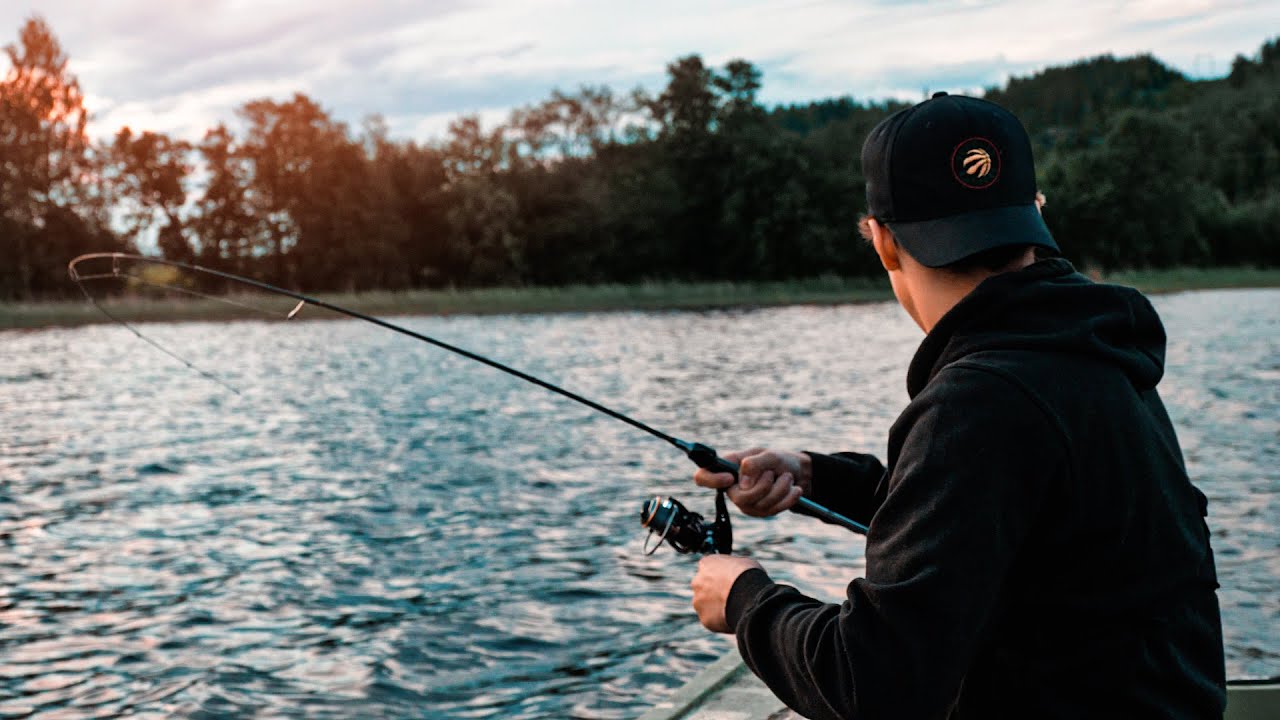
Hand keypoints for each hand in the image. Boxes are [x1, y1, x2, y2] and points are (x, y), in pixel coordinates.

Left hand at [691, 554, 762, 632]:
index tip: (729, 580)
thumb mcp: (743, 562)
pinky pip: (712, 620)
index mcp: (706, 564)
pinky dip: (721, 620)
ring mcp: (699, 601)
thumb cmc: (749, 575)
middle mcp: (697, 582)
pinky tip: (734, 618)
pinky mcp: (705, 619)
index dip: (720, 575)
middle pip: (704, 587)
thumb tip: (734, 570)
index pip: (708, 568)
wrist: (749, 595)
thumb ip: (732, 566)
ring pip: (706, 605)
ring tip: (735, 608)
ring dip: (716, 607)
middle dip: (714, 592)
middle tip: (731, 596)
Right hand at [693, 447, 811, 516]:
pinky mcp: (760, 512)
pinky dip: (788, 498)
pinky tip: (795, 490)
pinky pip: (772, 511)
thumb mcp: (769, 454)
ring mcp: (745, 503)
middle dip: (764, 486)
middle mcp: (732, 488)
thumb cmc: (777, 460)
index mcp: (727, 468)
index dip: (711, 480)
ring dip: (780, 489)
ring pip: (760, 504)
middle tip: (774, 473)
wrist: (797, 472)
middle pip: (740, 498)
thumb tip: (743, 483)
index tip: (730, 478)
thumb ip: (755, 463)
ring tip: (788, 477)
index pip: (702, 477)